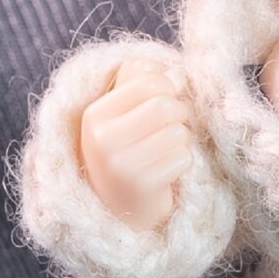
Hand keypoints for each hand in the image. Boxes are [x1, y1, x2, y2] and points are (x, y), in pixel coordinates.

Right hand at [79, 55, 195, 231]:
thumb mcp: (119, 116)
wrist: (121, 210)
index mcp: (94, 116)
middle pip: (165, 105)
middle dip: (179, 114)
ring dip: (183, 140)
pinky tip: (169, 170)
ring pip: (178, 132)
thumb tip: (155, 66)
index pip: (147, 81)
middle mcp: (102, 139)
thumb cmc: (126, 154)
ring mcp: (120, 165)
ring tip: (168, 149)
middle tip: (174, 126)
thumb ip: (132, 83)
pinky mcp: (142, 186)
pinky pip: (183, 157)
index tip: (165, 102)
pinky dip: (184, 162)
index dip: (167, 88)